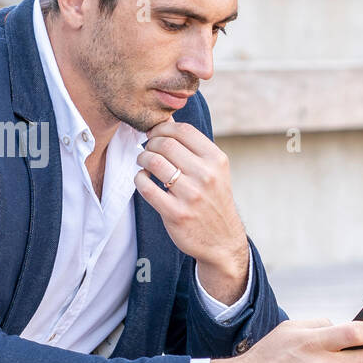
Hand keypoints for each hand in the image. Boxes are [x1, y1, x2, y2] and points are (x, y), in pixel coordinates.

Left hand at [133, 119, 248, 293]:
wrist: (223, 240)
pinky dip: (139, 179)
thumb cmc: (213, 200)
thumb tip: (165, 121)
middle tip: (147, 149)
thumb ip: (193, 149)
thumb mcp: (215, 171)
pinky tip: (143, 180)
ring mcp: (191, 195)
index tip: (155, 134)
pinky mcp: (175, 213)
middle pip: (165, 143)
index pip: (183, 130)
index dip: (162, 128)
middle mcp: (206, 175)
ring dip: (142, 159)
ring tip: (143, 163)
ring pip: (154, 162)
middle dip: (150, 143)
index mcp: (216, 160)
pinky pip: (146, 187)